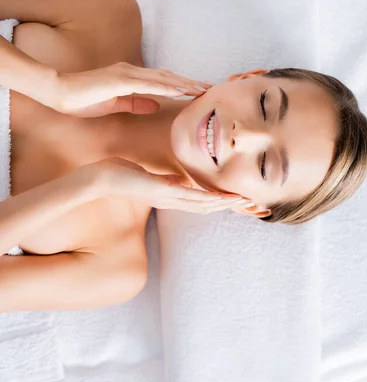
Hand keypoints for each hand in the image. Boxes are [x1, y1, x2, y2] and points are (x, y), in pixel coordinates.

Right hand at [50, 62, 211, 117]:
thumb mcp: (114, 105)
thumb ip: (135, 103)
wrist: (58, 92)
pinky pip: (148, 84)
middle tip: (210, 88)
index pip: (162, 82)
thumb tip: (155, 105)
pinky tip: (180, 90)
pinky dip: (166, 87)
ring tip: (202, 89)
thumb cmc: (82, 100)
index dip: (182, 86)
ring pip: (162, 78)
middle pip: (168, 77)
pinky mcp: (119, 80)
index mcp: (130, 78)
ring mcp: (126, 74)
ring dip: (184, 83)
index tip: (199, 92)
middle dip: (190, 83)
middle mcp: (132, 72)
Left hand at [91, 157, 249, 213]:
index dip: (220, 201)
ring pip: (202, 204)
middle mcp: (171, 200)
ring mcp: (168, 198)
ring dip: (225, 204)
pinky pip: (189, 197)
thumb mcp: (149, 177)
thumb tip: (181, 180)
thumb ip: (166, 180)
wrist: (100, 179)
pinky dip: (208, 199)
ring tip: (245, 202)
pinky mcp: (162, 192)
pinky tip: (222, 199)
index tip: (238, 198)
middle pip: (206, 206)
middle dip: (229, 205)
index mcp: (169, 195)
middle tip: (252, 204)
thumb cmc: (120, 174)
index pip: (199, 201)